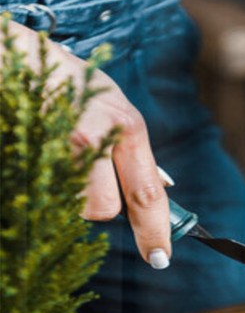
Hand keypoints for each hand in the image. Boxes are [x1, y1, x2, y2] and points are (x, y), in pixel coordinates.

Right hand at [7, 21, 170, 267]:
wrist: (14, 54)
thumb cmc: (69, 81)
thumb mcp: (113, 104)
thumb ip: (133, 148)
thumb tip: (161, 188)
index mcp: (126, 126)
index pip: (147, 193)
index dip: (155, 230)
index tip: (160, 258)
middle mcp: (94, 137)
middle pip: (103, 209)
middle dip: (93, 202)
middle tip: (79, 173)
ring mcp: (55, 144)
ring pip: (68, 203)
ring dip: (61, 190)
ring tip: (53, 154)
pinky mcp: (27, 154)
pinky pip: (39, 193)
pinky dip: (38, 185)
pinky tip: (35, 156)